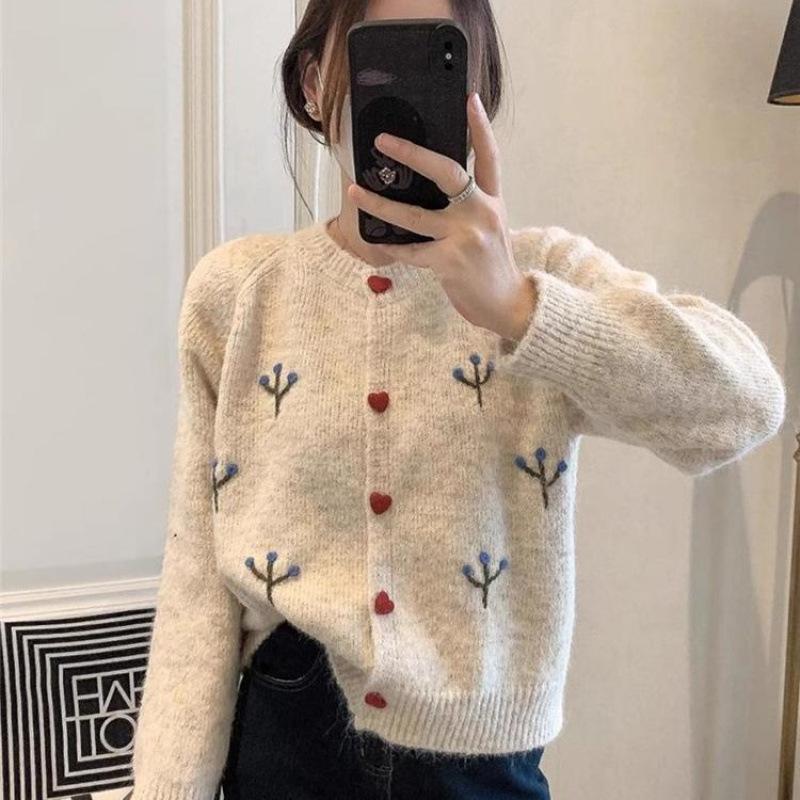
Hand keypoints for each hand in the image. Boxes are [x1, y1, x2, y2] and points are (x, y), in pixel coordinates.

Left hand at [348, 92, 536, 340]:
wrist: (506, 304)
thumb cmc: (491, 263)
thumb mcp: (489, 226)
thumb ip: (469, 204)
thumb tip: (429, 186)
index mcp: (492, 199)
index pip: (489, 156)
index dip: (480, 126)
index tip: (469, 98)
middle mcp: (481, 211)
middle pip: (446, 172)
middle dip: (412, 153)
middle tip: (383, 141)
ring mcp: (465, 236)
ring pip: (414, 215)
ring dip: (380, 204)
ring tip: (356, 191)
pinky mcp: (450, 260)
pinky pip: (411, 250)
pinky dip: (394, 247)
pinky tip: (380, 242)